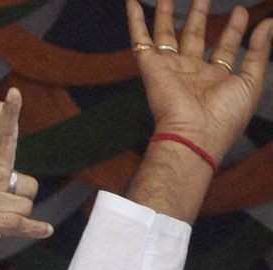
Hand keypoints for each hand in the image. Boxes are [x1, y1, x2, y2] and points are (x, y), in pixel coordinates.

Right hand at [0, 88, 51, 269]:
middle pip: (25, 181)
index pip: (0, 137)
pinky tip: (46, 230)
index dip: (9, 116)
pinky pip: (17, 222)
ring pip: (25, 205)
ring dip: (19, 219)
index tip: (14, 94)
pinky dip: (33, 229)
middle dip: (23, 192)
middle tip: (0, 199)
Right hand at [127, 0, 272, 165]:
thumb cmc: (225, 116)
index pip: (223, 48)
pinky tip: (132, 3)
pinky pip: (140, 41)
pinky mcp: (152, 68)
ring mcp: (170, 70)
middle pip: (193, 38)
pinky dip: (135, 22)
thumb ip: (258, 52)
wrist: (194, 135)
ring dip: (166, 15)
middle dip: (198, 16)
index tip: (240, 12)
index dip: (233, 30)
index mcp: (214, 79)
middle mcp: (191, 73)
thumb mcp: (251, 82)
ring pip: (166, 36)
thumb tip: (268, 23)